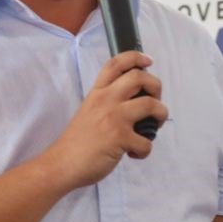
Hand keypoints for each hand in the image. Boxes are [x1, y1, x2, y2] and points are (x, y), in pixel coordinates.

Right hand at [41, 51, 167, 189]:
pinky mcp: (120, 138)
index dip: (135, 57)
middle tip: (155, 102)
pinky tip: (134, 153)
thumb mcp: (88, 111)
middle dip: (156, 87)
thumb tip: (133, 103)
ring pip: (151, 105)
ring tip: (153, 126)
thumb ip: (107, 103)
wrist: (61, 164)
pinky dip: (145, 150)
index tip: (148, 61)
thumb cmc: (76, 142)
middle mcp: (106, 100)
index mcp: (97, 93)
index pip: (116, 64)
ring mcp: (114, 118)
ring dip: (160, 115)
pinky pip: (147, 141)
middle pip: (139, 78)